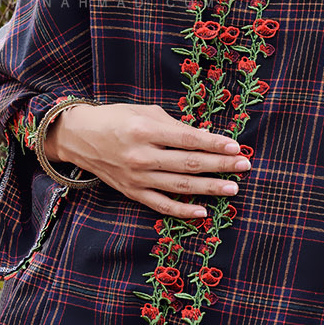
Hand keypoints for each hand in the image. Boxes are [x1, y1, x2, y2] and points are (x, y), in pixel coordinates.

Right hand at [45, 102, 250, 218]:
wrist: (79, 138)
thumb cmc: (116, 118)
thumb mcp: (145, 112)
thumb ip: (176, 126)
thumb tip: (206, 137)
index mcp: (145, 130)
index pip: (188, 139)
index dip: (214, 144)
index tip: (236, 146)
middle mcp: (141, 156)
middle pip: (188, 164)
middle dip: (220, 165)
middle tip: (244, 165)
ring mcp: (136, 177)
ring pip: (179, 187)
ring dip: (209, 188)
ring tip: (233, 188)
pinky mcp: (132, 192)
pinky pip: (161, 205)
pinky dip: (182, 211)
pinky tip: (203, 212)